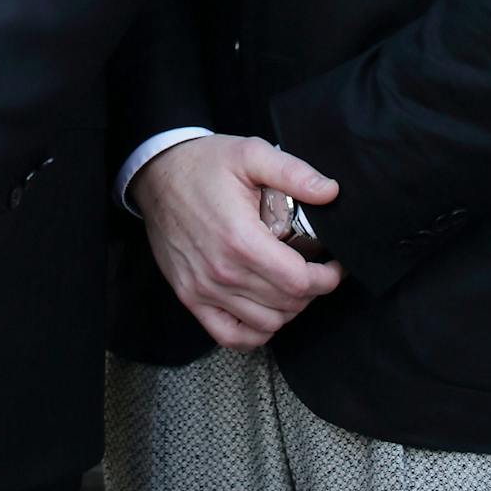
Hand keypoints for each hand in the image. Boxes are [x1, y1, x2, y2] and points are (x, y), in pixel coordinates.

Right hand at [131, 135, 340, 349]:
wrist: (156, 174)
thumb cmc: (203, 165)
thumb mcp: (250, 154)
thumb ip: (293, 173)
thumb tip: (331, 192)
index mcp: (240, 239)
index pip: (300, 281)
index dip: (327, 278)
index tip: (333, 265)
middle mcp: (222, 271)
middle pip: (287, 304)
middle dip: (312, 290)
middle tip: (314, 269)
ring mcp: (203, 288)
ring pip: (266, 323)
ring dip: (288, 309)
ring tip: (290, 285)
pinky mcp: (190, 296)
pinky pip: (230, 336)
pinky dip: (255, 332)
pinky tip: (265, 311)